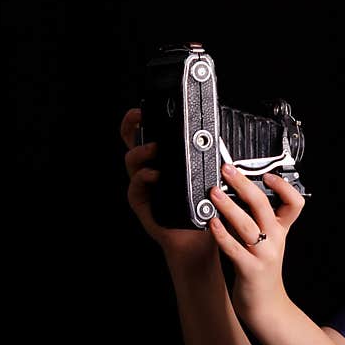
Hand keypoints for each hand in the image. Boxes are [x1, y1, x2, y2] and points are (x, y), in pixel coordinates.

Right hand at [120, 108, 215, 266]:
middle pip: (133, 143)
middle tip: (140, 118)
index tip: (145, 107)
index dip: (143, 119)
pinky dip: (143, 179)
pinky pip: (135, 189)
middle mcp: (151, 171)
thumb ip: (205, 159)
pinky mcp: (143, 204)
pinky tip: (154, 175)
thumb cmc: (206, 209)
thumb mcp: (209, 180)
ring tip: (154, 149)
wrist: (202, 238)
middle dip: (132, 126)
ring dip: (141, 152)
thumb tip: (212, 137)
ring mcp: (144, 187)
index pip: (149, 135)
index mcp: (166, 162)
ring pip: (132, 163)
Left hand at [207, 162, 305, 325]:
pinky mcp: (250, 270)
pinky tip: (211, 223)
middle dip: (244, 184)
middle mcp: (275, 240)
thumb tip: (235, 193)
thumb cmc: (261, 271)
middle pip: (265, 206)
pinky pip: (234, 248)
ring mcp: (264, 255)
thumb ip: (257, 221)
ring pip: (247, 225)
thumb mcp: (268, 243)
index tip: (266, 174)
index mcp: (281, 231)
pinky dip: (222, 234)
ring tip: (214, 193)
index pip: (295, 203)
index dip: (283, 187)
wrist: (266, 306)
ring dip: (229, 206)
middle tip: (227, 171)